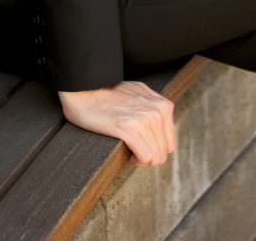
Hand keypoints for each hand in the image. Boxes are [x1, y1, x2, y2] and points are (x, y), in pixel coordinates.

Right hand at [58, 80, 175, 165]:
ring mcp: (143, 119)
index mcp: (163, 105)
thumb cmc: (109, 96)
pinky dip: (136, 160)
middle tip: (135, 152)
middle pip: (164, 151)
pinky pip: (145, 156)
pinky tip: (127, 155)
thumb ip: (154, 107)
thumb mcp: (140, 94)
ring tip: (130, 151)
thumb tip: (161, 126)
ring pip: (156, 157)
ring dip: (142, 159)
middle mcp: (156, 110)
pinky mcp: (128, 128)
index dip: (156, 149)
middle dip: (150, 157)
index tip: (143, 147)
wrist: (85, 93)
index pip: (170, 142)